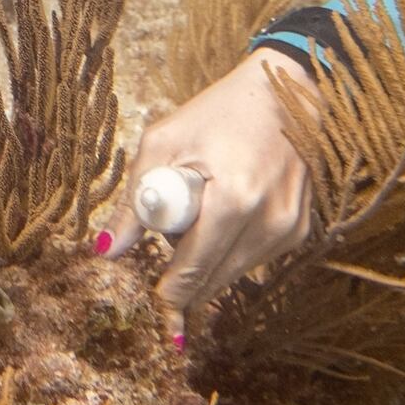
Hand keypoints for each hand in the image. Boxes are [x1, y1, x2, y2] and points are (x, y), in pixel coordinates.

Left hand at [106, 47, 316, 342]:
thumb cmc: (217, 111)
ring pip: (235, 274)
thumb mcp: (163, 142)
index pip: (195, 267)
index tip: (157, 311)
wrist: (283, 93)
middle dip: (187, 278)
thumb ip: (135, 201)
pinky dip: (232, 248)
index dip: (171, 292)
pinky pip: (254, 259)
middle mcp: (270, 221)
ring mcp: (290, 228)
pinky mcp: (299, 230)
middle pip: (215, 279)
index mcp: (235, 199)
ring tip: (200, 211)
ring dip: (210, 260)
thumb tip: (105, 252)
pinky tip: (226, 215)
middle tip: (165, 257)